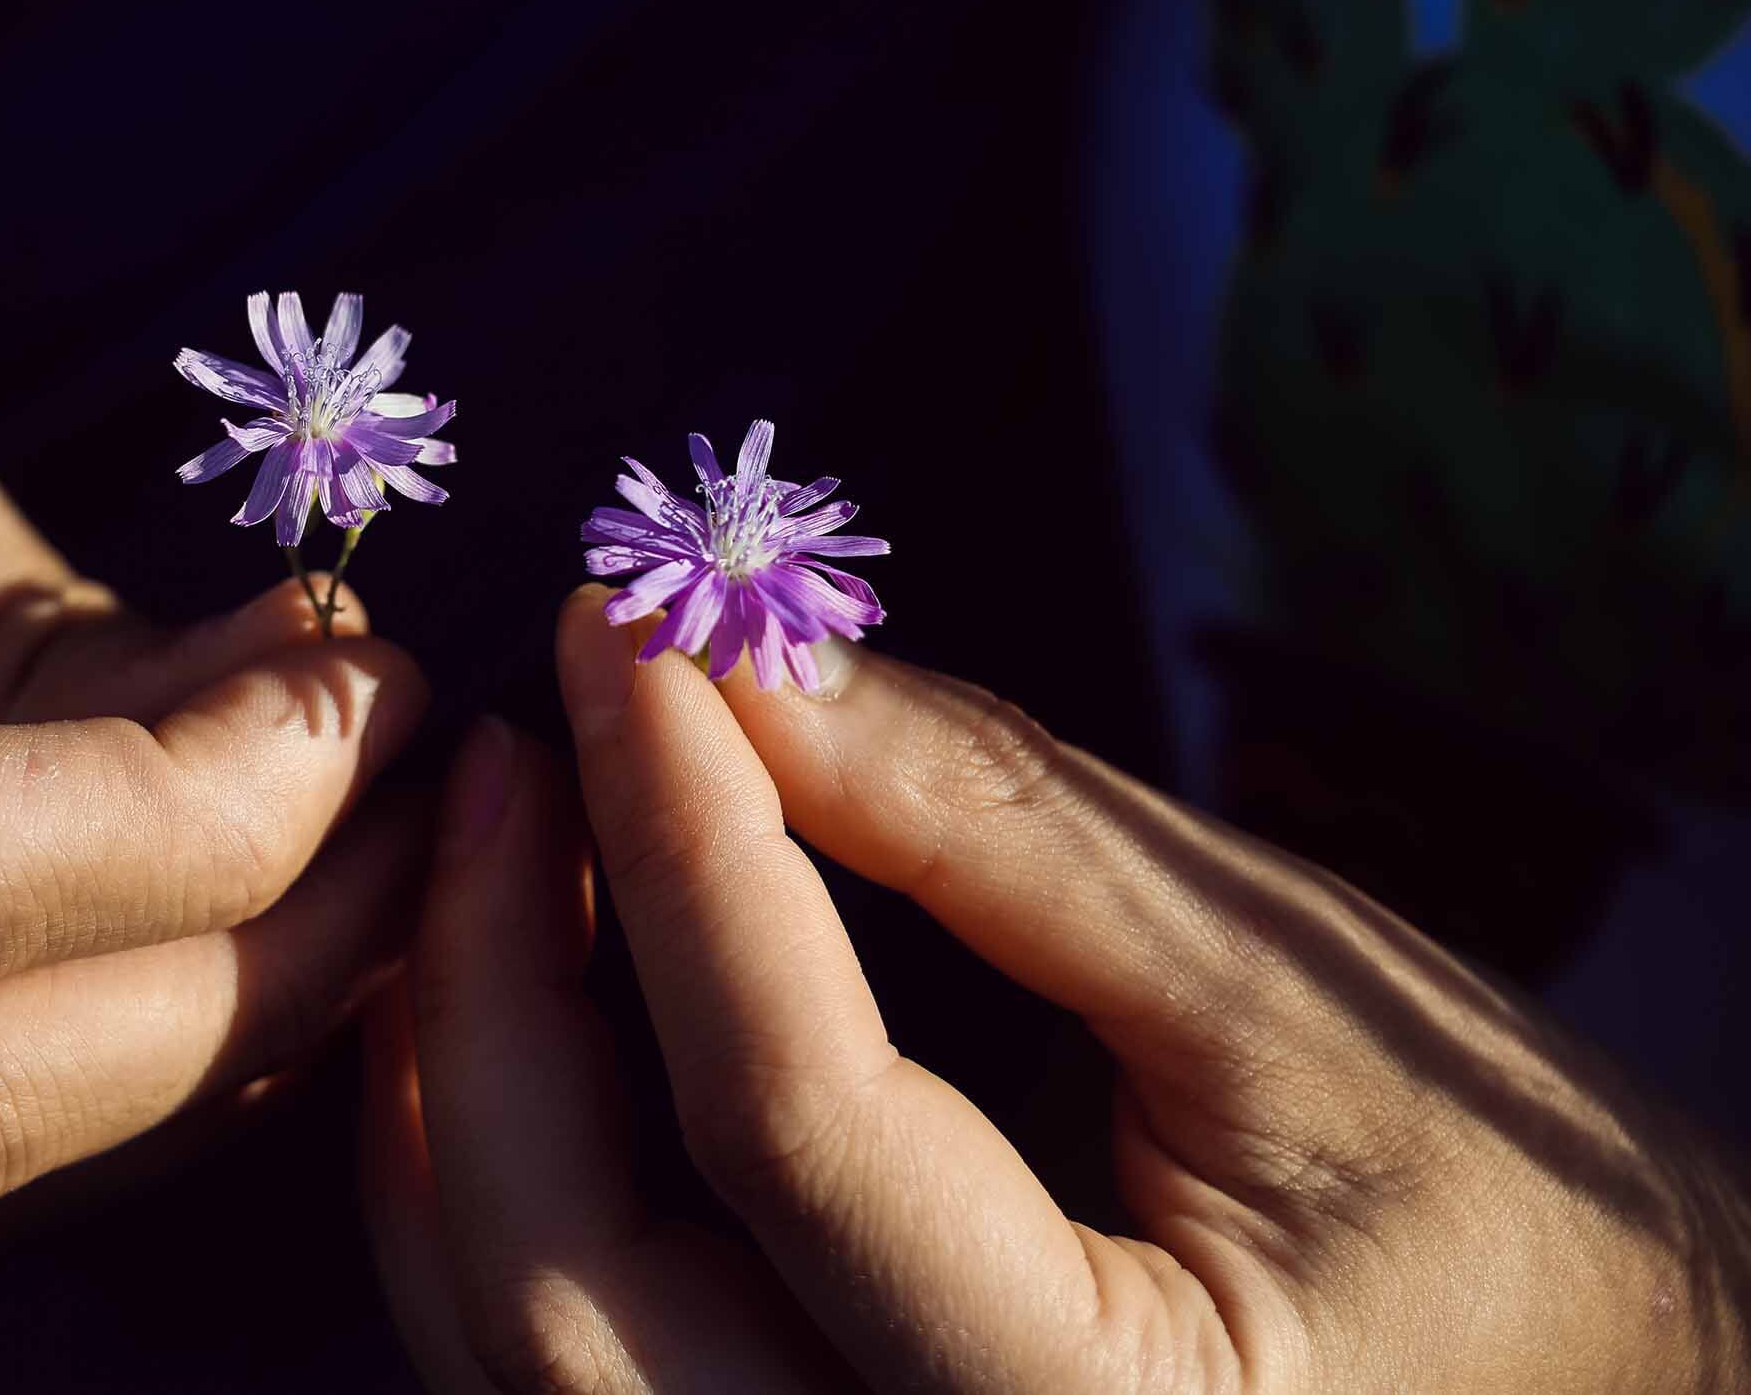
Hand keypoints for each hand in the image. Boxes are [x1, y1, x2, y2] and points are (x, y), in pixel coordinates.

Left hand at [362, 586, 1750, 1391]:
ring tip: (498, 848)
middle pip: (576, 1291)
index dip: (682, 843)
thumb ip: (998, 831)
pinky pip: (574, 1362)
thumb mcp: (1285, 992)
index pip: (792, 1122)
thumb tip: (745, 665)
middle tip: (511, 748)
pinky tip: (519, 1007)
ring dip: (459, 1087)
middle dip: (491, 990)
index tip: (619, 638)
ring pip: (523, 1352)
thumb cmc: (1502, 1204)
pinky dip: (505, 1179)